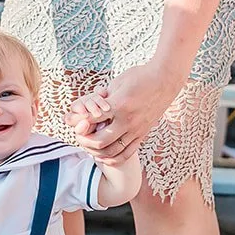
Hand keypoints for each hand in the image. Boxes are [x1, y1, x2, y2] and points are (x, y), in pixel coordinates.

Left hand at [67, 64, 183, 162]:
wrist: (165, 80)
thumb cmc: (139, 76)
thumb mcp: (117, 82)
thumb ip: (101, 96)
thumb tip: (83, 105)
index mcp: (119, 104)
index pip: (92, 119)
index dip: (77, 121)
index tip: (69, 120)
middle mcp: (128, 120)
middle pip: (100, 140)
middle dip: (85, 141)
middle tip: (78, 136)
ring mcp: (137, 129)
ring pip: (113, 150)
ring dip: (97, 152)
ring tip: (89, 147)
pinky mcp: (143, 134)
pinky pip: (128, 153)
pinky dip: (114, 158)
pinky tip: (105, 156)